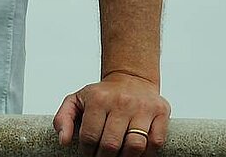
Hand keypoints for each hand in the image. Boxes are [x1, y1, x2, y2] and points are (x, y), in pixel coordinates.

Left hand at [54, 72, 169, 156]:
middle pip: (111, 145)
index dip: (87, 152)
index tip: (89, 154)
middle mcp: (122, 101)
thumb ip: (64, 118)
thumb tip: (64, 140)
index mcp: (99, 98)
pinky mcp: (161, 112)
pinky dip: (147, 152)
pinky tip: (136, 150)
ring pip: (135, 146)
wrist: (132, 78)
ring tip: (118, 156)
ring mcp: (143, 107)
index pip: (89, 137)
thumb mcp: (77, 100)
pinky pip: (156, 142)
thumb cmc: (103, 95)